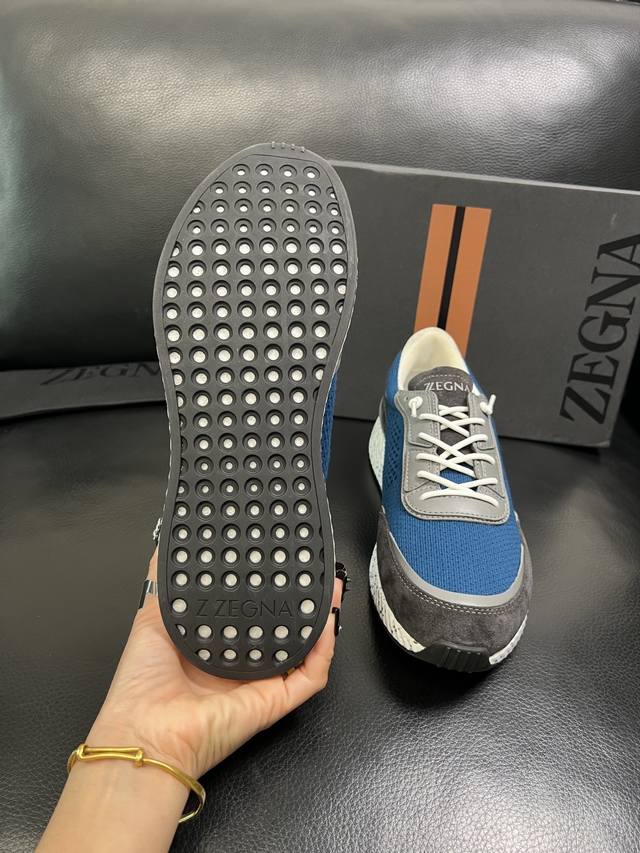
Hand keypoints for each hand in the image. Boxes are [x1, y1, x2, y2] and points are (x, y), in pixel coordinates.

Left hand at [88, 549, 342, 779]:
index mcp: (215, 648)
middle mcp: (241, 665)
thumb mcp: (151, 620)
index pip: (250, 614)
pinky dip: (322, 652)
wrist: (144, 732)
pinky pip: (309, 677)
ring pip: (303, 650)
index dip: (267, 590)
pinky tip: (327, 624)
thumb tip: (163, 549)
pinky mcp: (274, 702)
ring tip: (330, 590)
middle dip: (301, 602)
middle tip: (312, 573)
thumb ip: (164, 586)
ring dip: (320, 621)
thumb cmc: (141, 683)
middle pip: (282, 630)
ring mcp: (261, 684)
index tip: (276, 563)